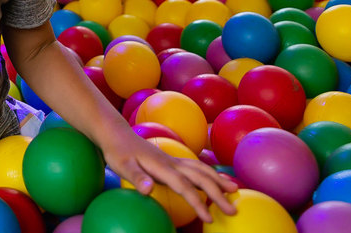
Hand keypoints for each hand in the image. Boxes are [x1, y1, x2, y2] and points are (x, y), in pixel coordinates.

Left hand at [100, 124, 237, 222]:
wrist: (116, 134)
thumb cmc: (117, 152)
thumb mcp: (122, 166)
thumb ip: (137, 178)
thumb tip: (149, 190)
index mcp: (162, 167)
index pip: (185, 186)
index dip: (198, 202)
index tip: (209, 217)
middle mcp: (172, 162)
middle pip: (200, 177)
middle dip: (218, 193)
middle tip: (233, 209)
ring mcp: (173, 160)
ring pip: (201, 169)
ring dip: (218, 180)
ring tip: (234, 190)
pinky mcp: (171, 161)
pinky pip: (195, 167)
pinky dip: (209, 173)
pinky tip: (214, 179)